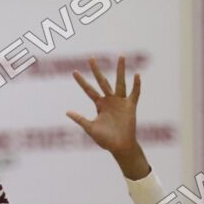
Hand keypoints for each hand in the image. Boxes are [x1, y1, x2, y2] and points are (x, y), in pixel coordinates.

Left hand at [67, 57, 149, 179]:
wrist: (119, 146)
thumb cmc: (105, 139)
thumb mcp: (90, 128)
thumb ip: (80, 119)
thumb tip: (67, 112)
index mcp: (99, 105)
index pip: (88, 90)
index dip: (81, 81)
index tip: (74, 72)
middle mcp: (109, 100)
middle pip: (102, 82)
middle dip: (96, 70)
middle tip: (91, 58)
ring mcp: (121, 102)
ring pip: (120, 82)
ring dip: (120, 70)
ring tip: (121, 56)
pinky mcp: (131, 106)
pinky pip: (134, 93)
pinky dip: (136, 85)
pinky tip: (136, 75)